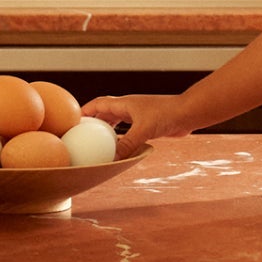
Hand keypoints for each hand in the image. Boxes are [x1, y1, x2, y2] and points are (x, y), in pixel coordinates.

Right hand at [80, 93, 194, 150]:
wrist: (188, 113)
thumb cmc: (167, 114)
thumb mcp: (144, 129)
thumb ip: (128, 143)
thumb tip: (112, 157)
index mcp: (123, 103)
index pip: (97, 104)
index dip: (84, 112)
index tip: (72, 123)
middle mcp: (128, 107)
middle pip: (104, 113)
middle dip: (93, 122)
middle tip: (82, 136)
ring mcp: (137, 115)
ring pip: (116, 122)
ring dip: (107, 131)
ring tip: (97, 144)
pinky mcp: (147, 124)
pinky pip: (128, 131)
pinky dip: (121, 138)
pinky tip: (120, 149)